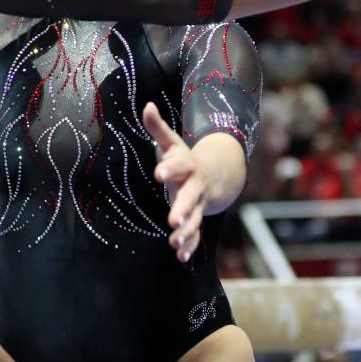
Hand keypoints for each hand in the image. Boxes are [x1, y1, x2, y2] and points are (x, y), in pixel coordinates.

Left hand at [142, 101, 209, 262]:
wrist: (213, 176)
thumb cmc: (183, 159)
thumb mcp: (171, 142)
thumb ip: (157, 127)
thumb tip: (147, 105)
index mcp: (187, 165)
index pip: (180, 165)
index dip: (170, 169)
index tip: (158, 174)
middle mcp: (195, 186)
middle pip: (191, 198)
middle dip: (183, 208)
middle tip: (173, 219)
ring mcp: (198, 204)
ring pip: (195, 220)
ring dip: (186, 232)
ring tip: (173, 243)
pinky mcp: (197, 219)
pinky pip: (196, 234)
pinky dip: (189, 245)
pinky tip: (180, 256)